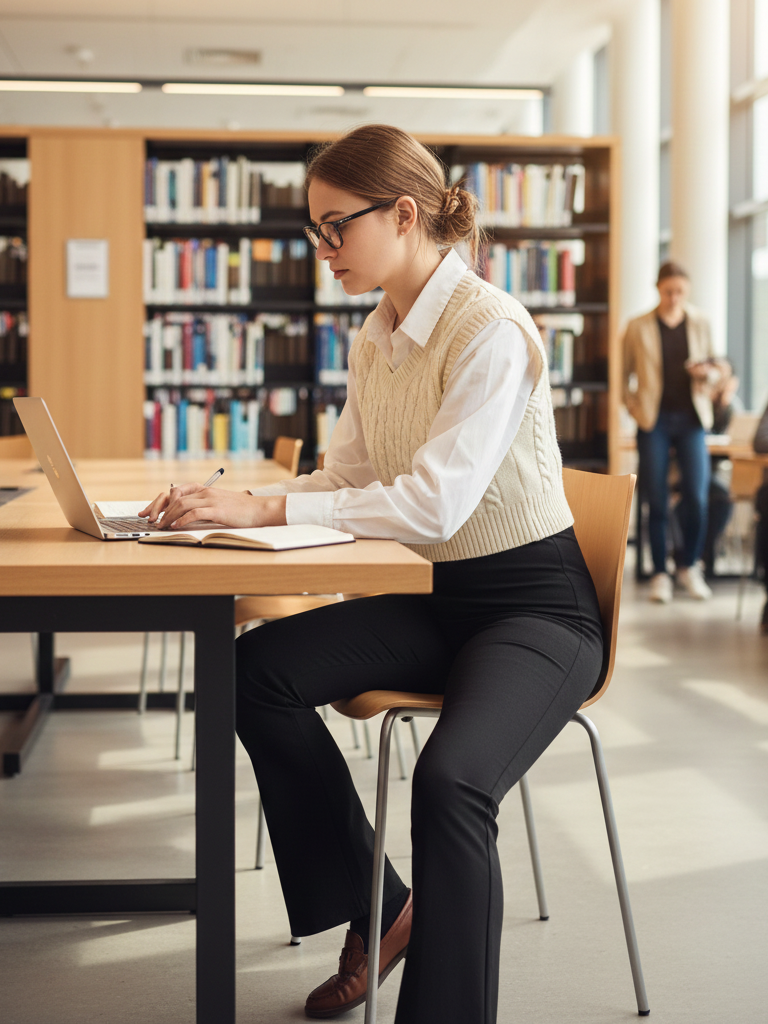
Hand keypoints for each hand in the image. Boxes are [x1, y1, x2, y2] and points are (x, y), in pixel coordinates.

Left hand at [139, 483, 286, 529]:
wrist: (260, 509)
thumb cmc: (241, 509)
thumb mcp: (219, 503)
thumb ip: (203, 505)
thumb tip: (185, 515)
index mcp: (204, 489)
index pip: (176, 491)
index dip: (161, 502)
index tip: (151, 512)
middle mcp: (205, 492)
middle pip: (175, 498)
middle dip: (161, 510)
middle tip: (153, 522)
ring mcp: (211, 500)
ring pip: (182, 505)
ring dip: (169, 517)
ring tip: (162, 527)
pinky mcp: (217, 510)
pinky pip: (194, 513)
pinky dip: (182, 520)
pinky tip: (176, 526)